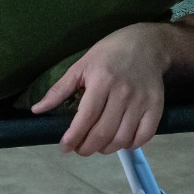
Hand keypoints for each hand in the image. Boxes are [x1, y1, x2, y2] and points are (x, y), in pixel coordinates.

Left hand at [30, 23, 167, 155]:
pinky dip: (131, 145)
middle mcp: (123, 92)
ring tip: (98, 146)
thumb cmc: (110, 53)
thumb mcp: (81, 65)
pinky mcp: (156, 106)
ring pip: (122, 138)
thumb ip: (60, 90)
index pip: (86, 117)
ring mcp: (141, 100)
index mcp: (102, 81)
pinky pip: (144, 135)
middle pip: (103, 132)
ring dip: (107, 149)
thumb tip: (37, 110)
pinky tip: (122, 142)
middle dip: (87, 148)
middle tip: (80, 149)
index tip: (64, 147)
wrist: (147, 43)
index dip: (74, 137)